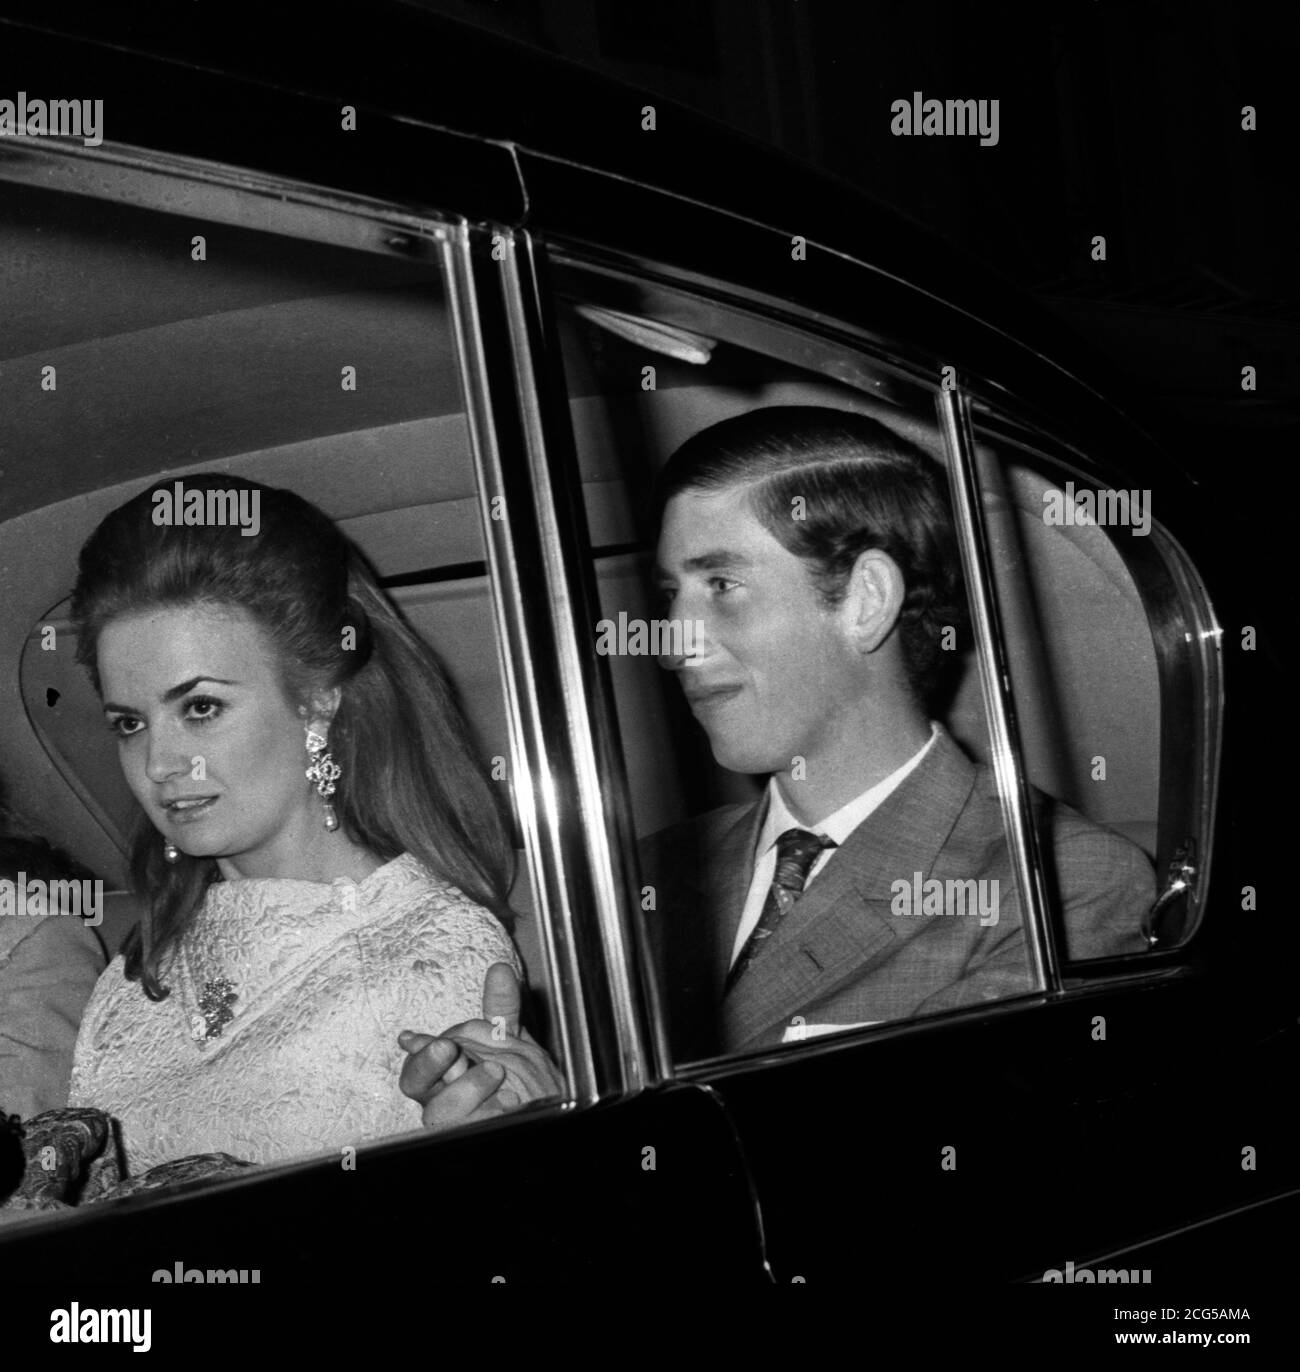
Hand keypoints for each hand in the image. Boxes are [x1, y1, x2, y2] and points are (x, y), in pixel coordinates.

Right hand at [398, 962, 562, 1130]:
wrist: (544, 1111)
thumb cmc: (521, 1081)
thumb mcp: (512, 1043)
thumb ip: (501, 1012)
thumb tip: (499, 968)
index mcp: (443, 1076)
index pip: (417, 1064)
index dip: (419, 1052)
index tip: (429, 1039)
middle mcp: (442, 1101)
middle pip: (415, 1086)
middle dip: (427, 1065)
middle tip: (448, 1049)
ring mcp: (456, 1124)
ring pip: (441, 1111)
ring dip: (468, 1087)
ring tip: (497, 1072)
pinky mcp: (473, 1133)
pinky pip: (472, 1127)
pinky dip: (490, 1111)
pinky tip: (510, 1102)